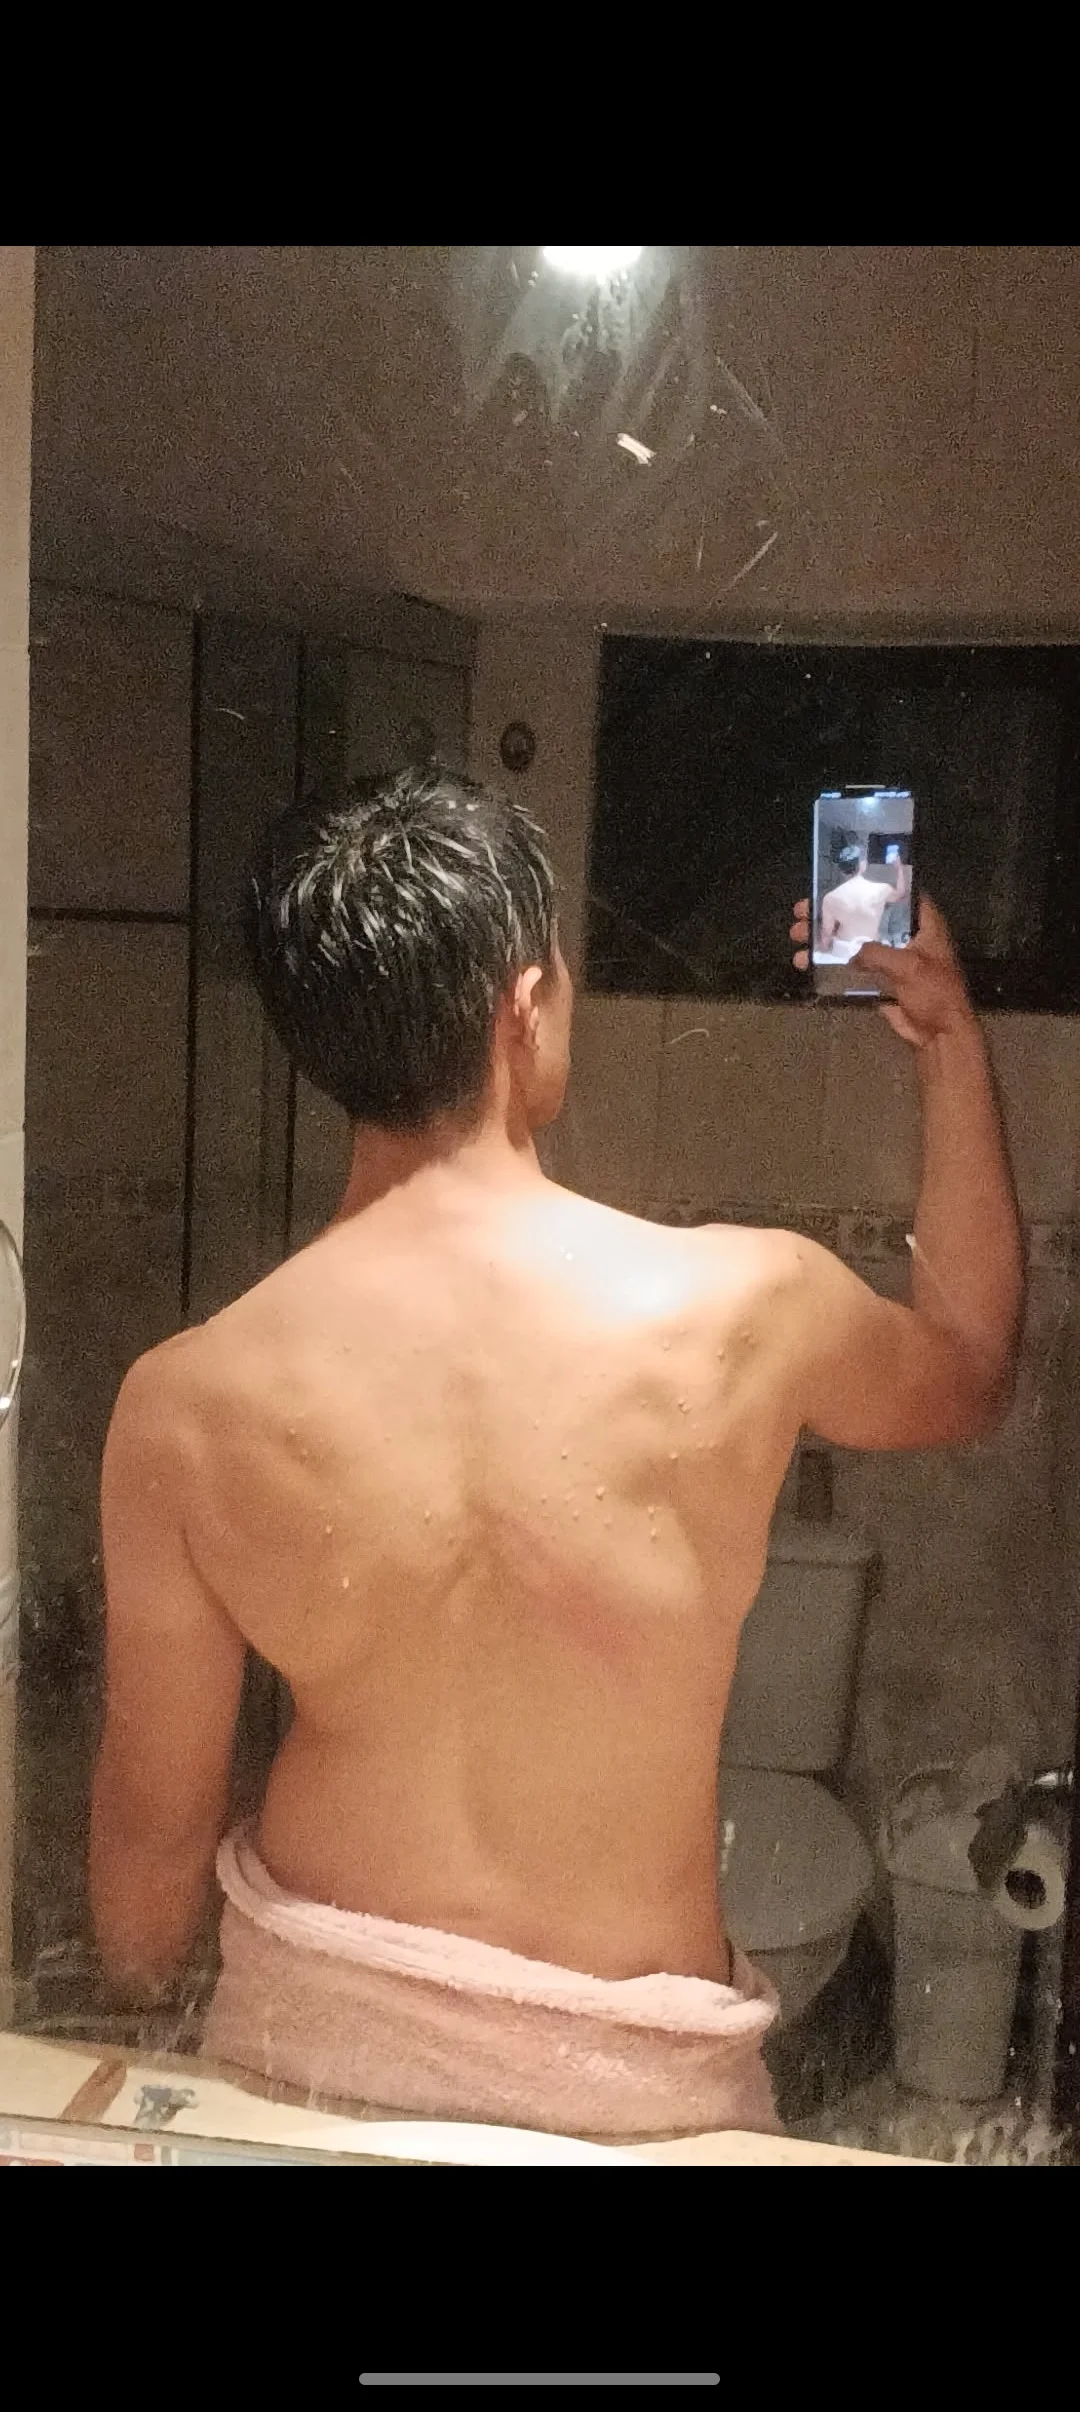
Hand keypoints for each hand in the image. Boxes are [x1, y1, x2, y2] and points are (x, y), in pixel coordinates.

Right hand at [790, 895, 973, 1047]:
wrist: (938, 1036)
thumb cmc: (933, 993)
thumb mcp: (907, 966)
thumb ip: (876, 953)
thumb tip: (850, 952)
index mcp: (923, 926)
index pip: (900, 894)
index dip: (875, 884)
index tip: (845, 879)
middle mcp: (906, 938)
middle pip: (867, 918)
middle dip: (836, 913)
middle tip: (805, 909)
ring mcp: (890, 960)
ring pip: (854, 942)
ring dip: (826, 939)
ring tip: (798, 935)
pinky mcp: (878, 981)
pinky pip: (852, 968)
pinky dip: (831, 965)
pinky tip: (806, 962)